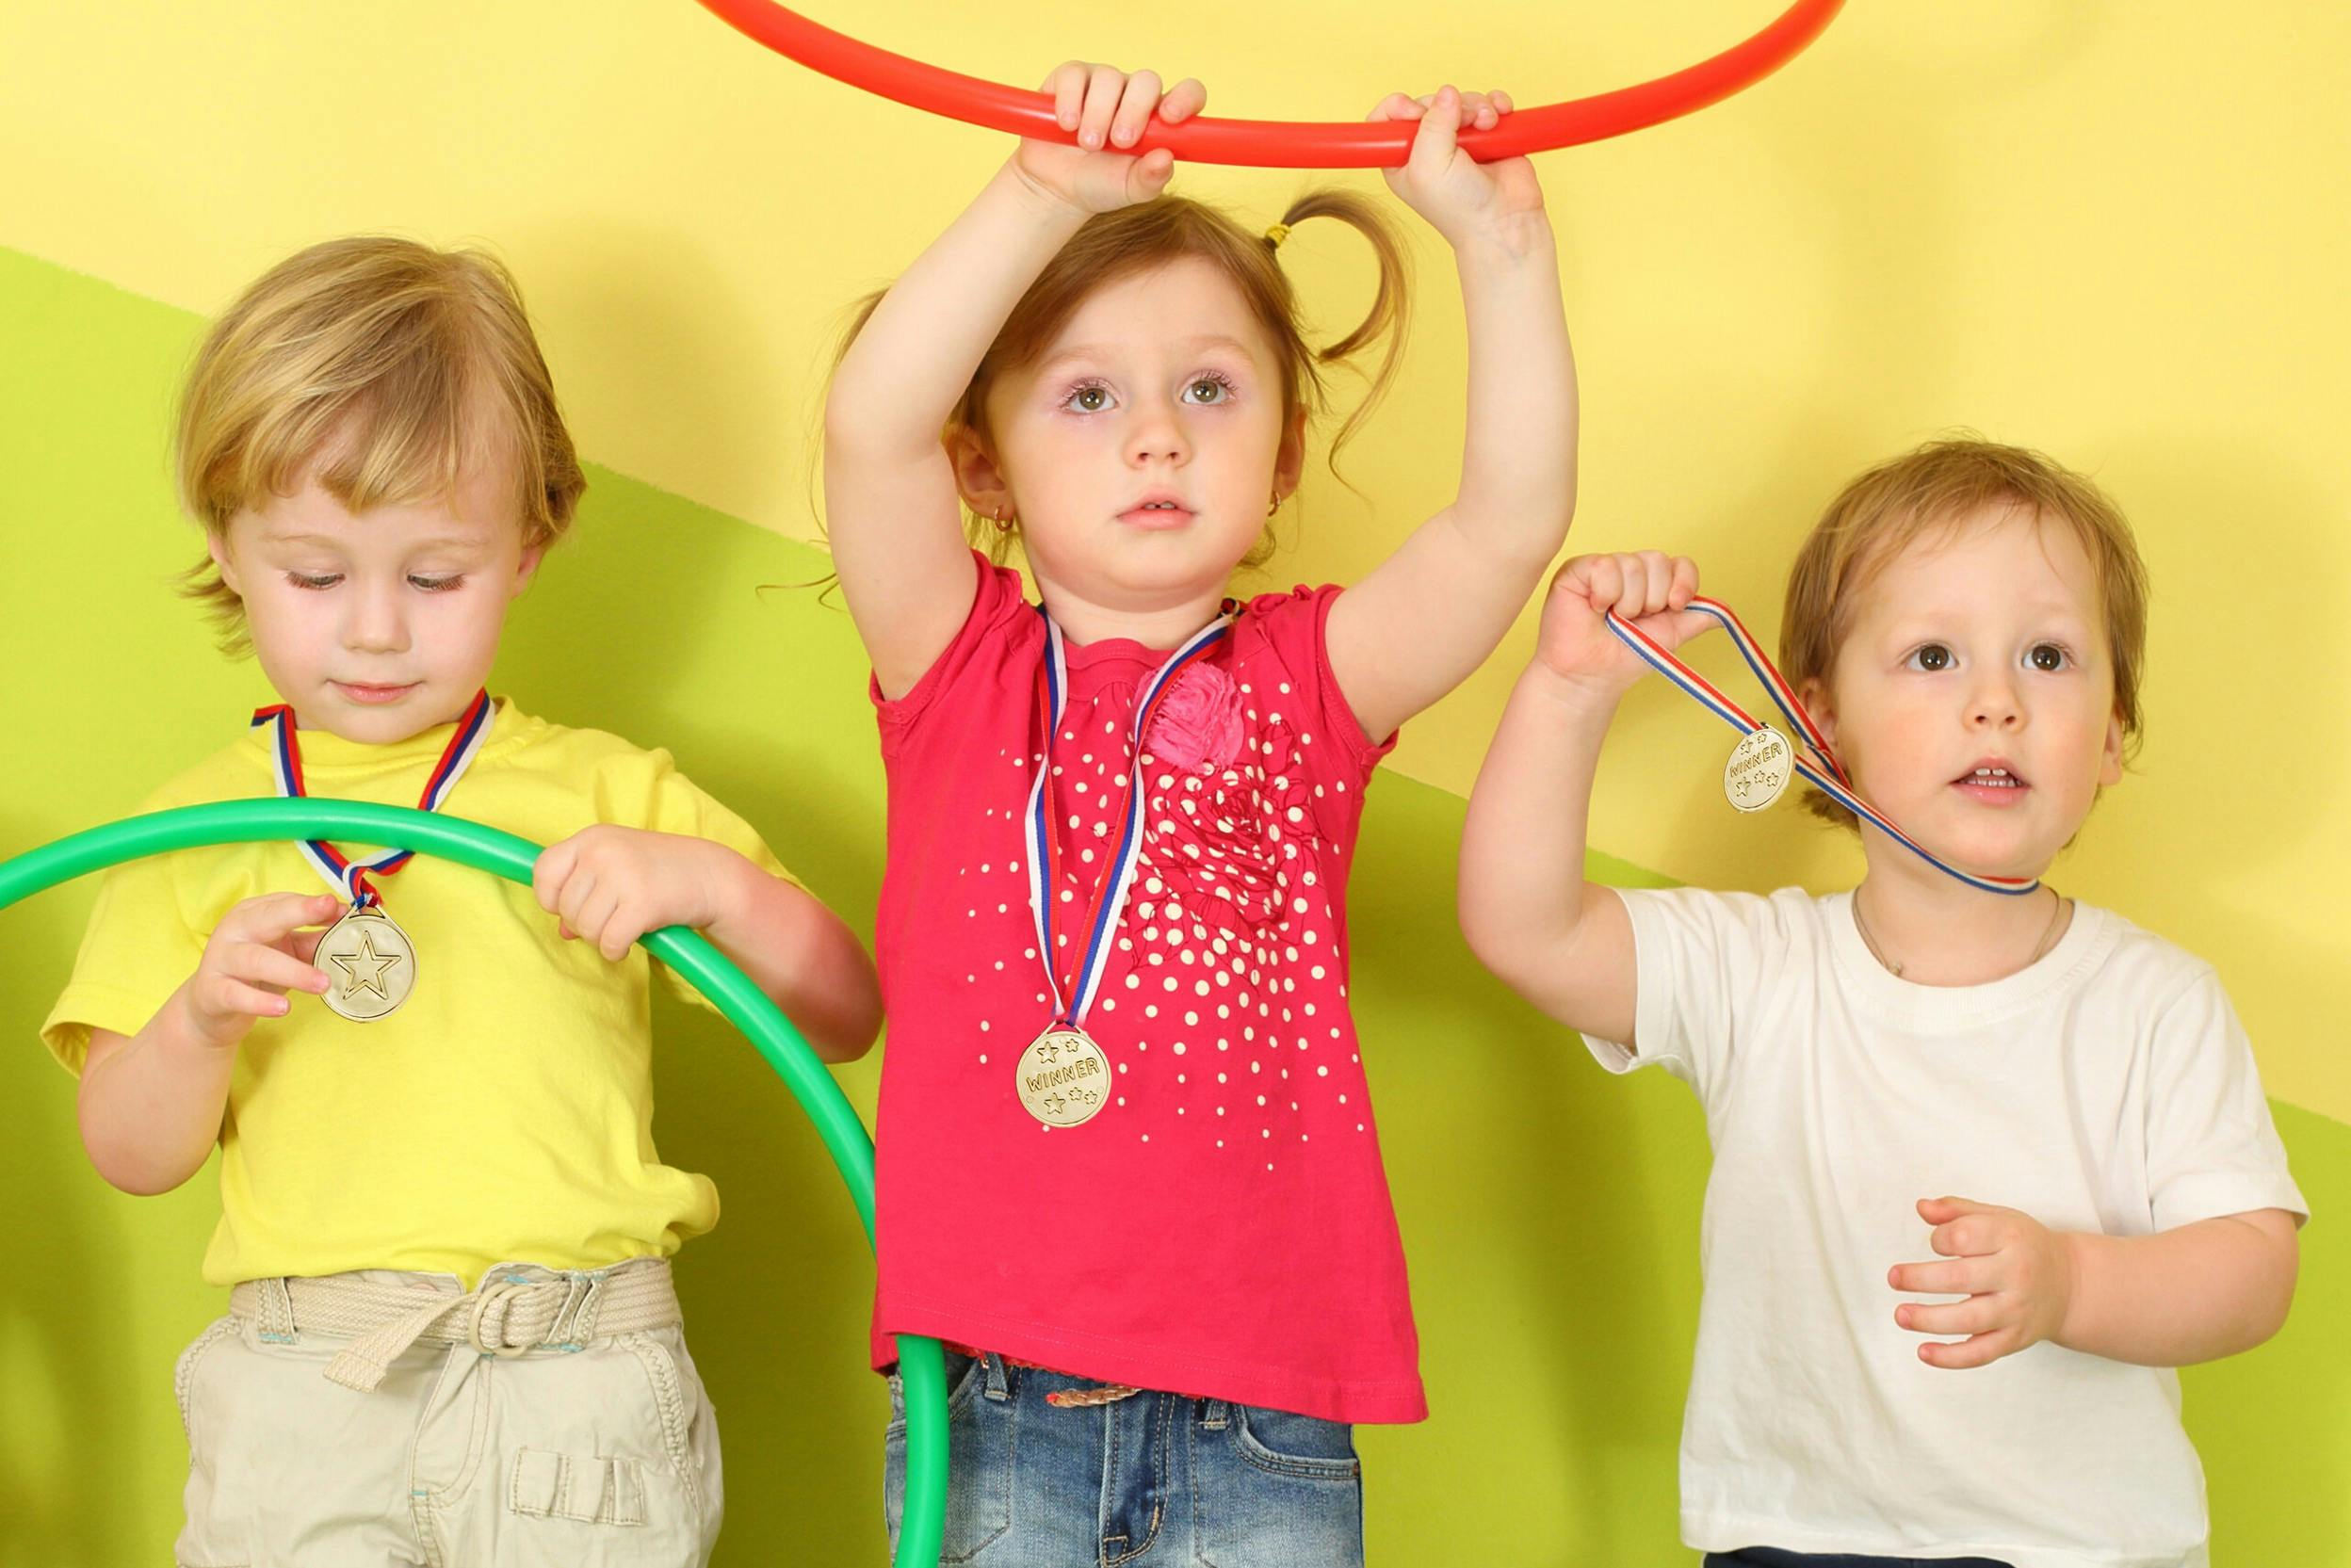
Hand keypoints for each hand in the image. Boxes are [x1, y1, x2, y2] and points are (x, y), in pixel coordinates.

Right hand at [182, 892, 337, 1047]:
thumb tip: (348, 923)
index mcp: (252, 914)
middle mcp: (234, 931)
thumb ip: (315, 939)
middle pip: (267, 918)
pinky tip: (283, 1008)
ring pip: (257, 960)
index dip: (313, 905)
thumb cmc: (255, 973)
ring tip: (323, 983)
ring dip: (293, 970)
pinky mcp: (213, 991)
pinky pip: (237, 995)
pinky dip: (260, 1001)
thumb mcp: (287, 952)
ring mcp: (221, 960)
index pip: (285, 903)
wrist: (209, 1008)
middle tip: (331, 912)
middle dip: (300, 913)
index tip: (341, 907)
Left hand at [534, 826, 743, 961]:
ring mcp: (623, 875)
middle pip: (566, 908)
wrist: (711, 874)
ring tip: (623, 928)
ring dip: (601, 939)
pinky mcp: (643, 903)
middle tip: (611, 919)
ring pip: (586, 929)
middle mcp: (603, 852)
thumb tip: (563, 932)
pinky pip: (610, 942)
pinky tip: (630, 941)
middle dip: (584, 924)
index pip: (543, 870)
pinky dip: (616, 950)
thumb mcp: (619, 867)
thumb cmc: (661, 871)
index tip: (575, 905)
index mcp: (592, 838)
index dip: (551, 897)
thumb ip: (586, 892)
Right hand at [1014, 62, 1205, 215]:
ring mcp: (1103, 82)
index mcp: (1159, 118)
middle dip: (1133, 112)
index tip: (1170, 118)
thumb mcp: (1128, 189)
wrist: (1055, 185)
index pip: (1188, 94)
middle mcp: (1134, 94)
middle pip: (1147, 81)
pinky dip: (1070, 101)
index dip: (1185, 98)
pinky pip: (1074, 76)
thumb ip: (1150, 178)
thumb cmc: (1099, 183)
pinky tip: (1067, 125)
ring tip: (1088, 145)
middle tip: (1119, 142)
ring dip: (1098, 114)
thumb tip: (1166, 159)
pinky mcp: (1070, 78)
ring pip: (1109, 78)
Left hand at [1368, 85, 1546, 248]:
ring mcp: (1459, 139)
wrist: (1504, 221)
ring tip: (1487, 125)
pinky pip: (1488, 103)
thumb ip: (1432, 124)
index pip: (1387, 117)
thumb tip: (1447, 93)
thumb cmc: (1460, 207)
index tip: (1416, 113)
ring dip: (1477, 106)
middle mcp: (1429, 147)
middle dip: (1448, 105)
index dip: (1399, 106)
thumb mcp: (1429, 166)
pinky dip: (1496, 103)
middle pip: (1429, 102)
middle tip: (1464, 124)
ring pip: (1462, 99)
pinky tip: (1501, 115)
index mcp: (1403, 158)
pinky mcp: (1488, 135)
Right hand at [1531, 551, 1712, 692]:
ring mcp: (1604, 567)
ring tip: (1612, 619)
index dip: (1683, 582)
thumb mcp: (1671, 636)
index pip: (1680, 563)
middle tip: (1632, 620)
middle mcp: (1631, 569)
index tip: (1675, 605)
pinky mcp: (1578, 570)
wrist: (1593, 677)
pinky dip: (1605, 594)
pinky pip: (1605, 567)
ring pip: (1632, 565)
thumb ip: (1697, 619)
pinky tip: (1595, 609)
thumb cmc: (1625, 657)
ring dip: (1627, 603)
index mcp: (1654, 582)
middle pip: (1658, 561)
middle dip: (1651, 600)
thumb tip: (1725, 613)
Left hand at [1889, 1196, 2079, 1368]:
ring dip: (1929, 1320)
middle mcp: (2016, 1275)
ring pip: (1968, 1320)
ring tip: (1900, 1315)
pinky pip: (1981, 1353)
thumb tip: (1921, 1207)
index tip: (1936, 1243)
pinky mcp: (2014, 1339)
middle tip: (1893, 1278)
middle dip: (1920, 1279)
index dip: (1940, 1238)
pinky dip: (1951, 1358)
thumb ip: (1957, 1210)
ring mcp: (2016, 1311)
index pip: (1965, 1236)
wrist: (2070, 1285)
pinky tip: (1923, 1352)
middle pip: (1960, 1279)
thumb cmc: (2023, 1246)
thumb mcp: (1997, 1218)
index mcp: (2010, 1239)